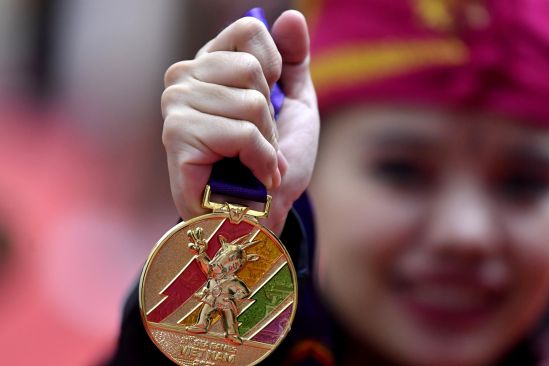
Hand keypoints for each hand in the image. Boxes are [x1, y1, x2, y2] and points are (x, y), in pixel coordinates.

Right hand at [161, 10, 318, 233]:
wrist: (266, 213)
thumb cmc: (274, 161)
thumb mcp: (294, 103)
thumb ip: (293, 59)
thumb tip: (290, 16)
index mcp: (209, 65)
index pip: (248, 31)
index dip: (273, 67)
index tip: (268, 100)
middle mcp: (184, 78)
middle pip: (253, 70)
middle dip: (273, 116)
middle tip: (261, 142)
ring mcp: (176, 107)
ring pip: (251, 103)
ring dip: (268, 142)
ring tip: (254, 161)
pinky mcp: (178, 138)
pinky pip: (241, 132)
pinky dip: (261, 159)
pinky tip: (252, 175)